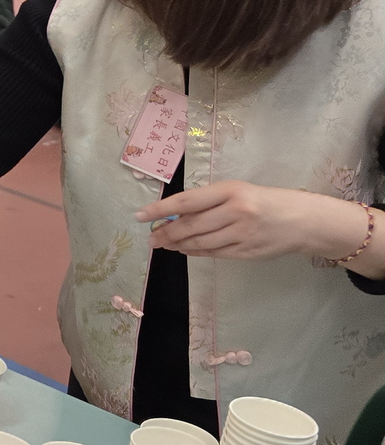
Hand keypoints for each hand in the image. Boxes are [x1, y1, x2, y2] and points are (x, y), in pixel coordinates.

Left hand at [140, 180, 369, 261]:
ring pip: (199, 243)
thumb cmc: (267, 200)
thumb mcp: (238, 191)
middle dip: (165, 233)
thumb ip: (209, 201)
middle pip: (190, 226)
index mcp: (232, 191)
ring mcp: (242, 235)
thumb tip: (173, 214)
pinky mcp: (247, 253)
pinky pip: (213, 253)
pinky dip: (195, 252)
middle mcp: (236, 212)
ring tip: (164, 244)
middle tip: (150, 238)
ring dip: (177, 244)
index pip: (187, 201)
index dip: (160, 209)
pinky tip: (185, 250)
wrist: (305, 221)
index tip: (139, 215)